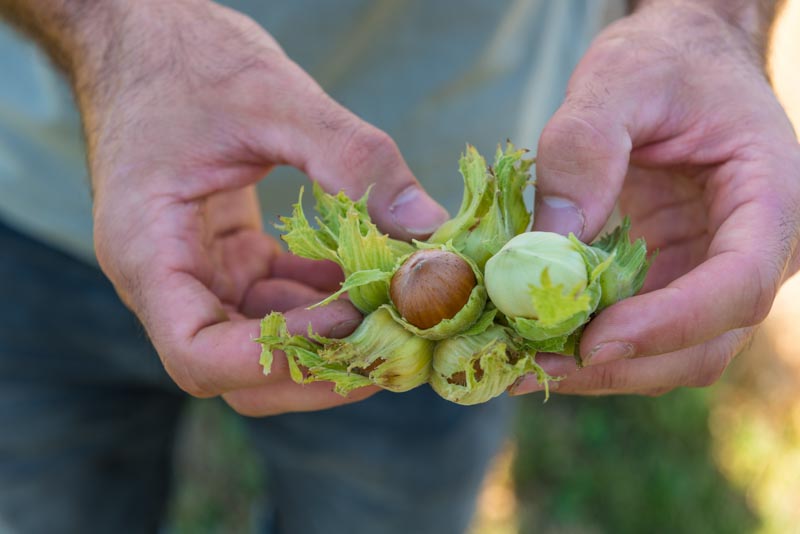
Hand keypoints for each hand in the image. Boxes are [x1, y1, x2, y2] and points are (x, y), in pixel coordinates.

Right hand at [84, 2, 447, 413]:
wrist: (144, 34)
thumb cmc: (187, 58)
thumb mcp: (274, 99)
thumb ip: (354, 161)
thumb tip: (431, 228)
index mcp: (149, 251)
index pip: (198, 355)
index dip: (279, 355)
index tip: (348, 323)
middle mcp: (167, 279)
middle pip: (239, 369)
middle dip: (319, 367)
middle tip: (395, 347)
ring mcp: (197, 271)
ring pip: (266, 341)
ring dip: (333, 335)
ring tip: (398, 312)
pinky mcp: (228, 257)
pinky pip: (279, 299)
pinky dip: (326, 298)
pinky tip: (371, 277)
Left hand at [512, 1, 799, 395]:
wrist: (676, 60)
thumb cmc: (663, 59)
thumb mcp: (621, 77)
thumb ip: (586, 148)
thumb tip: (551, 241)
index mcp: (771, 196)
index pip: (738, 284)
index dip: (671, 323)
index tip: (596, 340)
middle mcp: (753, 248)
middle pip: (707, 341)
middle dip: (625, 364)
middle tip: (539, 367)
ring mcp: (710, 269)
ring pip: (672, 352)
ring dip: (603, 367)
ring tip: (525, 362)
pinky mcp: (671, 276)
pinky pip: (640, 329)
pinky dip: (590, 342)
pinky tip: (537, 337)